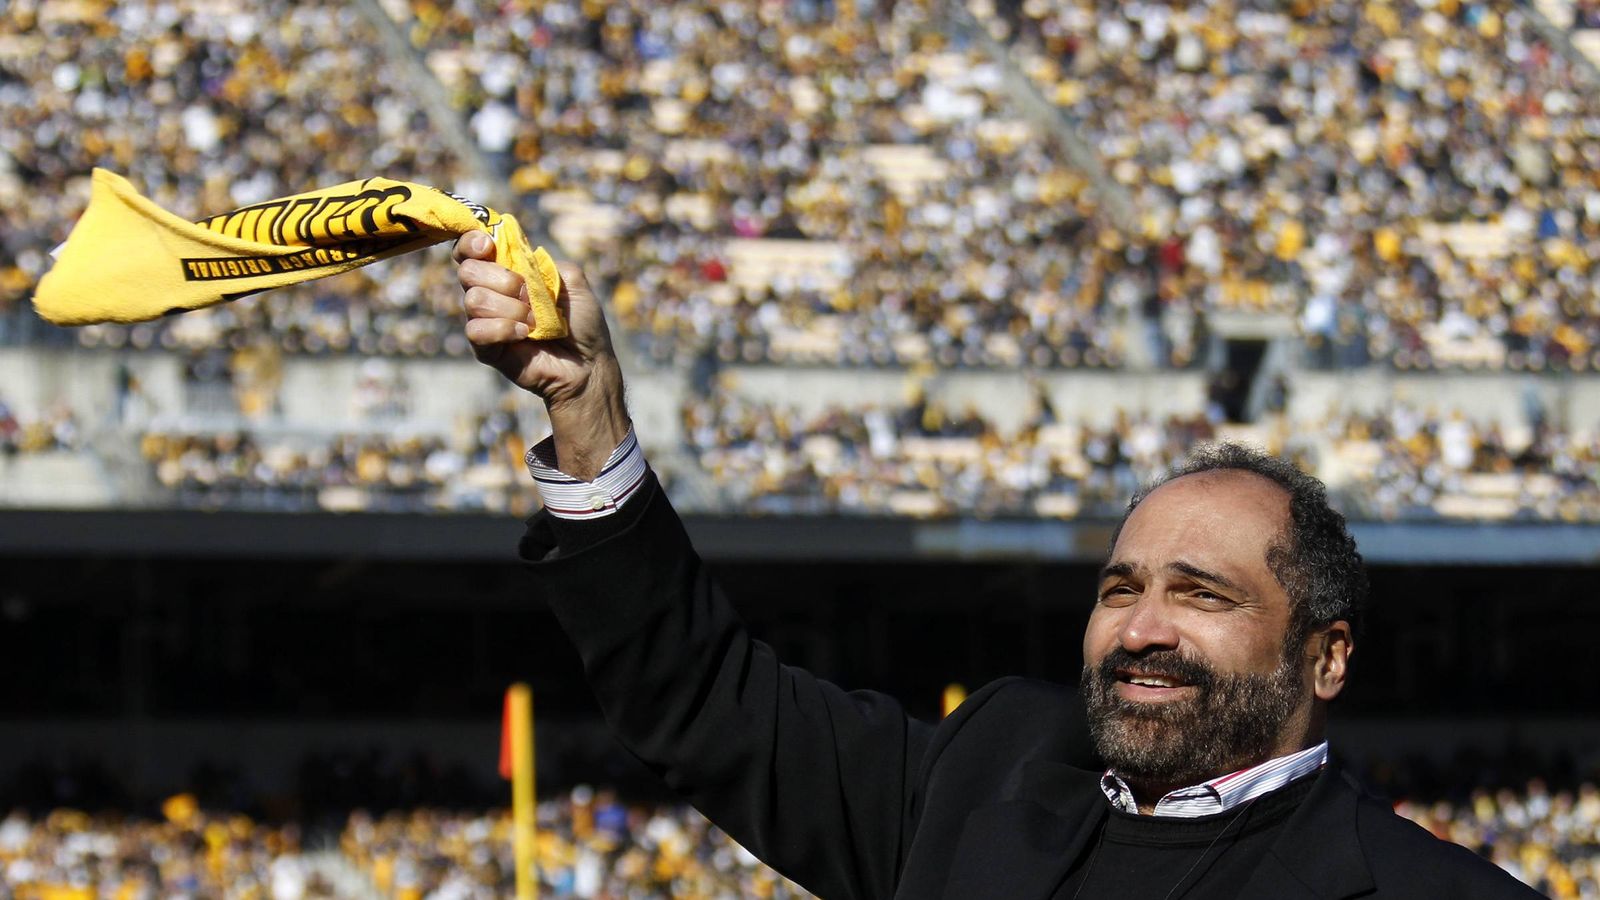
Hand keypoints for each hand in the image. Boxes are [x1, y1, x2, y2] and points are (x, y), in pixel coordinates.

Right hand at [455, 231, 629, 478]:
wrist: (588, 363)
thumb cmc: (582, 322)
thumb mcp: (572, 280)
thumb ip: (543, 262)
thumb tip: (517, 256)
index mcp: (507, 273)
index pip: (471, 251)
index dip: (471, 243)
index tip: (489, 246)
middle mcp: (491, 294)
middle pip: (467, 272)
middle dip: (501, 278)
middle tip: (527, 294)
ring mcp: (486, 322)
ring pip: (473, 300)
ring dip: (509, 307)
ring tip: (534, 320)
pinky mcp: (486, 349)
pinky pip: (476, 331)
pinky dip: (503, 329)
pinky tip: (525, 335)